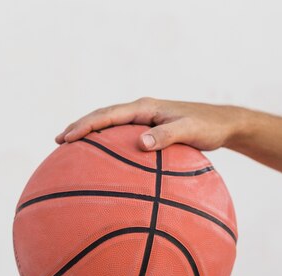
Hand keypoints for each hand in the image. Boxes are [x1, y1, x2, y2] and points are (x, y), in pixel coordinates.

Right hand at [55, 97, 250, 151]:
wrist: (223, 124)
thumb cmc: (207, 127)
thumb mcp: (189, 131)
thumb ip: (166, 136)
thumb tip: (140, 144)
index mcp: (145, 108)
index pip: (108, 114)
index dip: (85, 125)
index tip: (67, 138)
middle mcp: (141, 111)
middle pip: (102, 117)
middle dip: (79, 128)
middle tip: (58, 142)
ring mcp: (144, 120)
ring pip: (110, 125)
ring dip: (90, 134)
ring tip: (70, 149)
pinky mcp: (149, 130)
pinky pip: (121, 137)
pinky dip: (107, 145)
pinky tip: (103, 161)